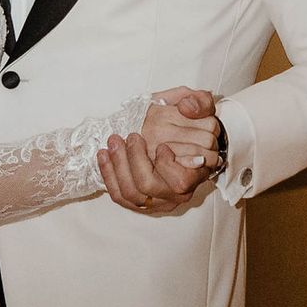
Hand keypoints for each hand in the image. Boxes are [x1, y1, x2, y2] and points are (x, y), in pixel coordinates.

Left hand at [99, 89, 222, 218]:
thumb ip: (201, 103)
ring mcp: (158, 200)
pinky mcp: (140, 203)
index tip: (162, 146)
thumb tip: (186, 107)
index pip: (181, 181)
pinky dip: (108, 174)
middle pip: (150, 186)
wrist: (178, 139)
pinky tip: (104, 154)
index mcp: (196, 173)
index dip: (167, 165)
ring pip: (132, 193)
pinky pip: (119, 196)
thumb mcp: (202, 107)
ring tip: (113, 141)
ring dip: (118, 165)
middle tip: (132, 137)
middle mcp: (178, 192)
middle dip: (135, 160)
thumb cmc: (189, 125)